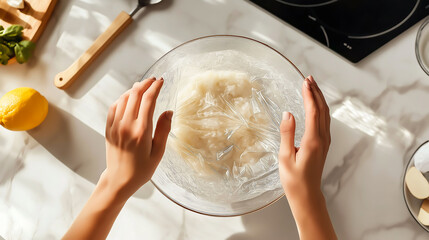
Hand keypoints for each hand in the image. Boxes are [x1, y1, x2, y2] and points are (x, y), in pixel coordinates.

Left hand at [103, 77, 171, 199]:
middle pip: (135, 95)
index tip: (162, 81)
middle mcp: (126, 126)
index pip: (148, 100)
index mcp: (141, 131)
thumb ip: (163, 130)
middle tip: (154, 79)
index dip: (155, 87)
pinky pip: (114, 107)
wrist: (119, 180)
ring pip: (124, 98)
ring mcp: (115, 126)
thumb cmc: (142, 169)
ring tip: (143, 86)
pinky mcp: (108, 129)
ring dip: (134, 89)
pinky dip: (123, 98)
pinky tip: (129, 97)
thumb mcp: (158, 152)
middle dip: (145, 84)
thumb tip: (168, 111)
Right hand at [278, 75, 329, 199]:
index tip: (304, 81)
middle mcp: (322, 139)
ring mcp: (325, 141)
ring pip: (325, 114)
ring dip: (319, 99)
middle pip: (322, 109)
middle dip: (316, 92)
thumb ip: (287, 134)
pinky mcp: (323, 144)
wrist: (307, 195)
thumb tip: (288, 114)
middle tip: (309, 78)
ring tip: (311, 87)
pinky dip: (320, 108)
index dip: (309, 95)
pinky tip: (315, 105)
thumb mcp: (285, 157)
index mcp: (312, 141)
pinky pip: (324, 121)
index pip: (313, 111)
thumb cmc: (294, 179)